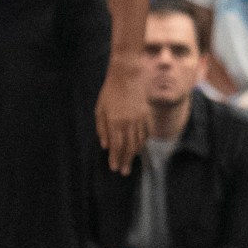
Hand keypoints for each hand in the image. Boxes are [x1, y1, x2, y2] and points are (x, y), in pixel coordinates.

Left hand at [95, 56, 148, 174]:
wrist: (128, 75)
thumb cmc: (110, 92)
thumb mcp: (100, 109)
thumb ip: (101, 128)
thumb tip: (104, 145)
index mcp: (115, 121)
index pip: (116, 145)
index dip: (115, 158)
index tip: (114, 168)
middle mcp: (128, 123)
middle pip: (128, 147)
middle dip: (126, 161)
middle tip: (124, 172)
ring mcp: (139, 119)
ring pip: (138, 142)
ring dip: (134, 155)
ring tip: (131, 163)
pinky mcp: (146, 115)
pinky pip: (146, 133)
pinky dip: (143, 142)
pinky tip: (139, 148)